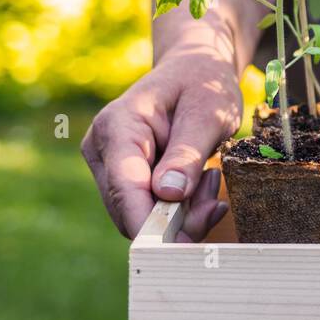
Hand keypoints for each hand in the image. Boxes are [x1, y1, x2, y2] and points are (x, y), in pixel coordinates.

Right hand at [81, 42, 241, 240]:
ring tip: (211, 180)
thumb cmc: (202, 83)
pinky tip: (204, 188)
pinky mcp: (126, 179)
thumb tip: (167, 196)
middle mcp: (103, 150)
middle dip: (177, 219)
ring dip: (184, 214)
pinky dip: (181, 210)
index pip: (124, 186)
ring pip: (141, 216)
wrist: (195, 69)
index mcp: (117, 126)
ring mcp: (110, 166)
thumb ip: (187, 152)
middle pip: (130, 209)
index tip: (175, 249)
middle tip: (215, 202)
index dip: (146, 222)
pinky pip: (150, 210)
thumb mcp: (206, 112)